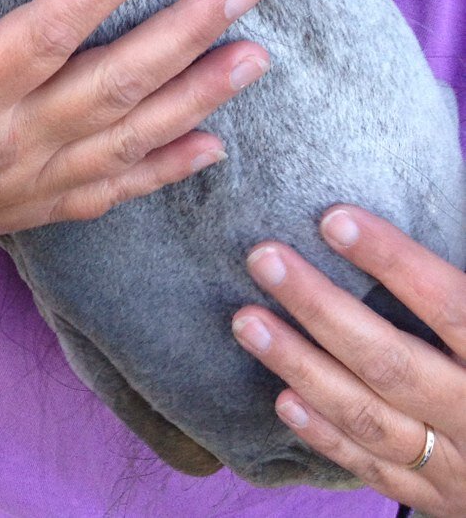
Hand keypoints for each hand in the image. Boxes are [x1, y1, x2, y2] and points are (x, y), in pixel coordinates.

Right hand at [0, 0, 268, 255]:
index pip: (45, 34)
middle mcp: (6, 143)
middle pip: (112, 84)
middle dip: (184, 33)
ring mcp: (24, 181)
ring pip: (127, 138)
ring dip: (196, 98)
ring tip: (254, 58)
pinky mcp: (28, 208)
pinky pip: (109, 192)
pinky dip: (163, 170)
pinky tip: (210, 147)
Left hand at [232, 206, 465, 515]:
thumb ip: (451, 283)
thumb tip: (418, 201)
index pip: (448, 303)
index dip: (393, 260)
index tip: (332, 218)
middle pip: (391, 360)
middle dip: (321, 308)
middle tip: (263, 258)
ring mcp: (456, 463)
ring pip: (368, 416)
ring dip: (301, 366)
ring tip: (245, 321)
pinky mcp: (433, 494)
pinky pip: (373, 467)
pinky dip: (326, 434)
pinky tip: (281, 397)